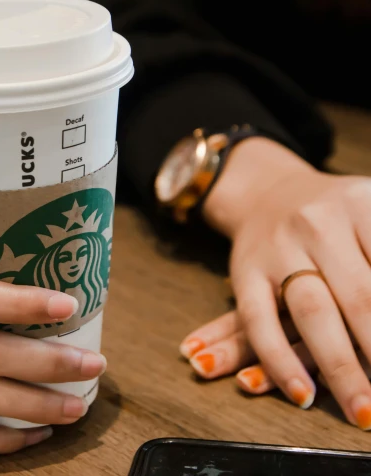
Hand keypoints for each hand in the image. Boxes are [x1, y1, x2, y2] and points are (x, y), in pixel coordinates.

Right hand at [182, 137, 370, 429]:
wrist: (268, 193)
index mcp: (362, 205)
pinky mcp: (243, 271)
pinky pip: (258, 320)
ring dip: (340, 367)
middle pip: (360, 295)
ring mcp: (277, 248)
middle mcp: (319, 224)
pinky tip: (301, 394)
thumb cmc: (339, 216)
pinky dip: (278, 361)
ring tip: (362, 410)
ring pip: (311, 311)